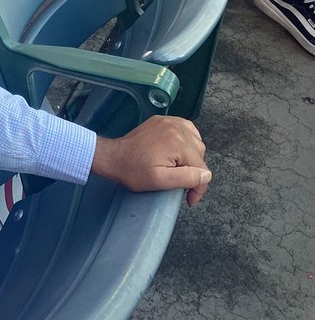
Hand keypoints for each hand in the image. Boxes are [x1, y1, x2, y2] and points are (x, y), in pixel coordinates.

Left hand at [91, 115, 210, 207]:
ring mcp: (169, 121)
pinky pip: (185, 128)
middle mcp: (177, 128)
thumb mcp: (161, 181)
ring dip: (192, 156)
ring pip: (195, 141)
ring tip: (179, 168)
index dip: (198, 187)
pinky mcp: (162, 120)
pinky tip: (179, 151)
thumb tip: (206, 175)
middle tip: (181, 183)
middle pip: (200, 153)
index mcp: (178, 142)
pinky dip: (187, 140)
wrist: (113, 156)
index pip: (202, 168)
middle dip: (194, 171)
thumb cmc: (134, 171)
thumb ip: (187, 178)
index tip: (189, 200)